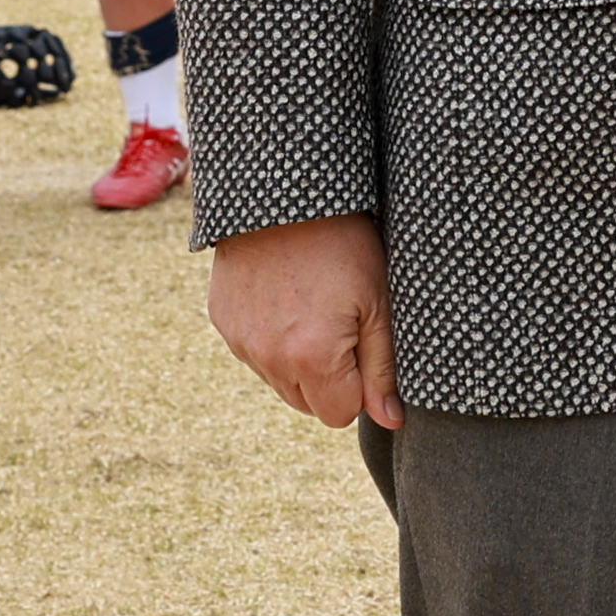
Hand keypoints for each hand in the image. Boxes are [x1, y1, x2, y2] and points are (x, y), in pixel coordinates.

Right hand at [205, 216, 399, 430]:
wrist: (283, 194)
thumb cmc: (343, 244)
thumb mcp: (377, 302)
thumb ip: (382, 369)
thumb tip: (392, 421)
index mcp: (312, 358)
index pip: (339, 416)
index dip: (358, 386)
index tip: (362, 345)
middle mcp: (269, 359)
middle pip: (308, 404)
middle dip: (328, 379)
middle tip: (340, 324)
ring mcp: (240, 341)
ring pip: (279, 381)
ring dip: (298, 361)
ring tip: (312, 306)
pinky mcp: (223, 322)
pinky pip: (254, 353)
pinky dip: (271, 339)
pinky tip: (285, 299)